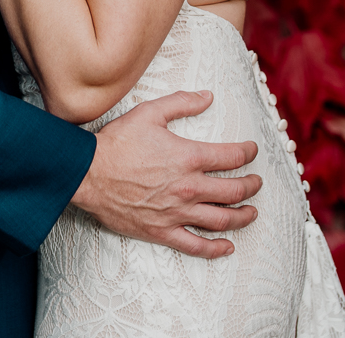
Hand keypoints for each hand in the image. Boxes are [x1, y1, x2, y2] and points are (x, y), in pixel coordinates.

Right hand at [69, 90, 261, 259]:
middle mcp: (189, 188)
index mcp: (189, 157)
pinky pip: (196, 246)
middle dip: (251, 186)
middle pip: (234, 191)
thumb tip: (208, 96)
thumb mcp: (149, 112)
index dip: (248, 153)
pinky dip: (215, 249)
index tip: (252, 151)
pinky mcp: (162, 231)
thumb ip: (182, 103)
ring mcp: (177, 213)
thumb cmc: (117, 143)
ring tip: (252, 212)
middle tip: (256, 183)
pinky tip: (227, 247)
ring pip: (222, 220)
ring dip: (243, 217)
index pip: (232, 157)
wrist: (87, 174)